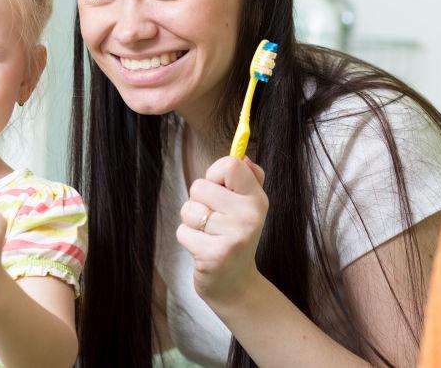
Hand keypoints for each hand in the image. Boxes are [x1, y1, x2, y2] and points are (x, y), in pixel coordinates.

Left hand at [176, 156, 267, 304]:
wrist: (235, 284)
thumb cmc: (235, 236)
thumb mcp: (248, 206)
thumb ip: (247, 177)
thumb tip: (243, 155)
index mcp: (257, 199)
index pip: (230, 165)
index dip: (214, 173)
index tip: (219, 188)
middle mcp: (249, 216)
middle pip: (200, 186)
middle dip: (198, 202)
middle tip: (213, 220)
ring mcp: (233, 236)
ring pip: (189, 210)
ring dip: (191, 222)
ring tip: (208, 235)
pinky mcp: (214, 255)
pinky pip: (183, 232)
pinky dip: (188, 240)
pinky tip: (203, 249)